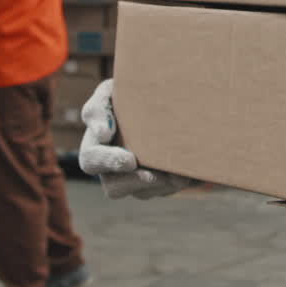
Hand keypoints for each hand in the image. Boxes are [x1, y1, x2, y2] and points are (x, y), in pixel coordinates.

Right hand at [78, 79, 194, 198]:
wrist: (155, 99)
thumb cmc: (124, 94)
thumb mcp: (107, 93)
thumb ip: (98, 109)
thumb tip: (101, 134)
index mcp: (94, 148)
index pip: (92, 161)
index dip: (109, 162)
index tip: (130, 159)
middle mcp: (110, 171)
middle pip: (114, 188)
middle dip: (136, 182)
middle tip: (156, 174)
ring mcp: (133, 180)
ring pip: (144, 192)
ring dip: (162, 185)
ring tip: (180, 174)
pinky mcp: (156, 184)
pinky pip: (166, 190)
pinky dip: (181, 181)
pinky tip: (193, 171)